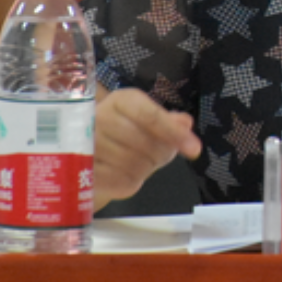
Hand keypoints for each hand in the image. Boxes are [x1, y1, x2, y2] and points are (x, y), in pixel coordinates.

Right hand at [92, 87, 201, 207]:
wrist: (88, 150)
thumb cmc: (123, 130)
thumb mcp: (146, 118)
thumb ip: (167, 121)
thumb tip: (185, 123)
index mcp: (120, 100)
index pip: (151, 117)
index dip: (174, 134)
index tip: (195, 149)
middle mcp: (100, 117)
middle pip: (146, 144)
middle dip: (161, 154)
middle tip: (159, 156)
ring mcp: (88, 144)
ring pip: (135, 164)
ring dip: (147, 168)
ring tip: (142, 163)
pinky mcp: (86, 170)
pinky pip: (122, 181)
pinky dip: (133, 181)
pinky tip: (130, 174)